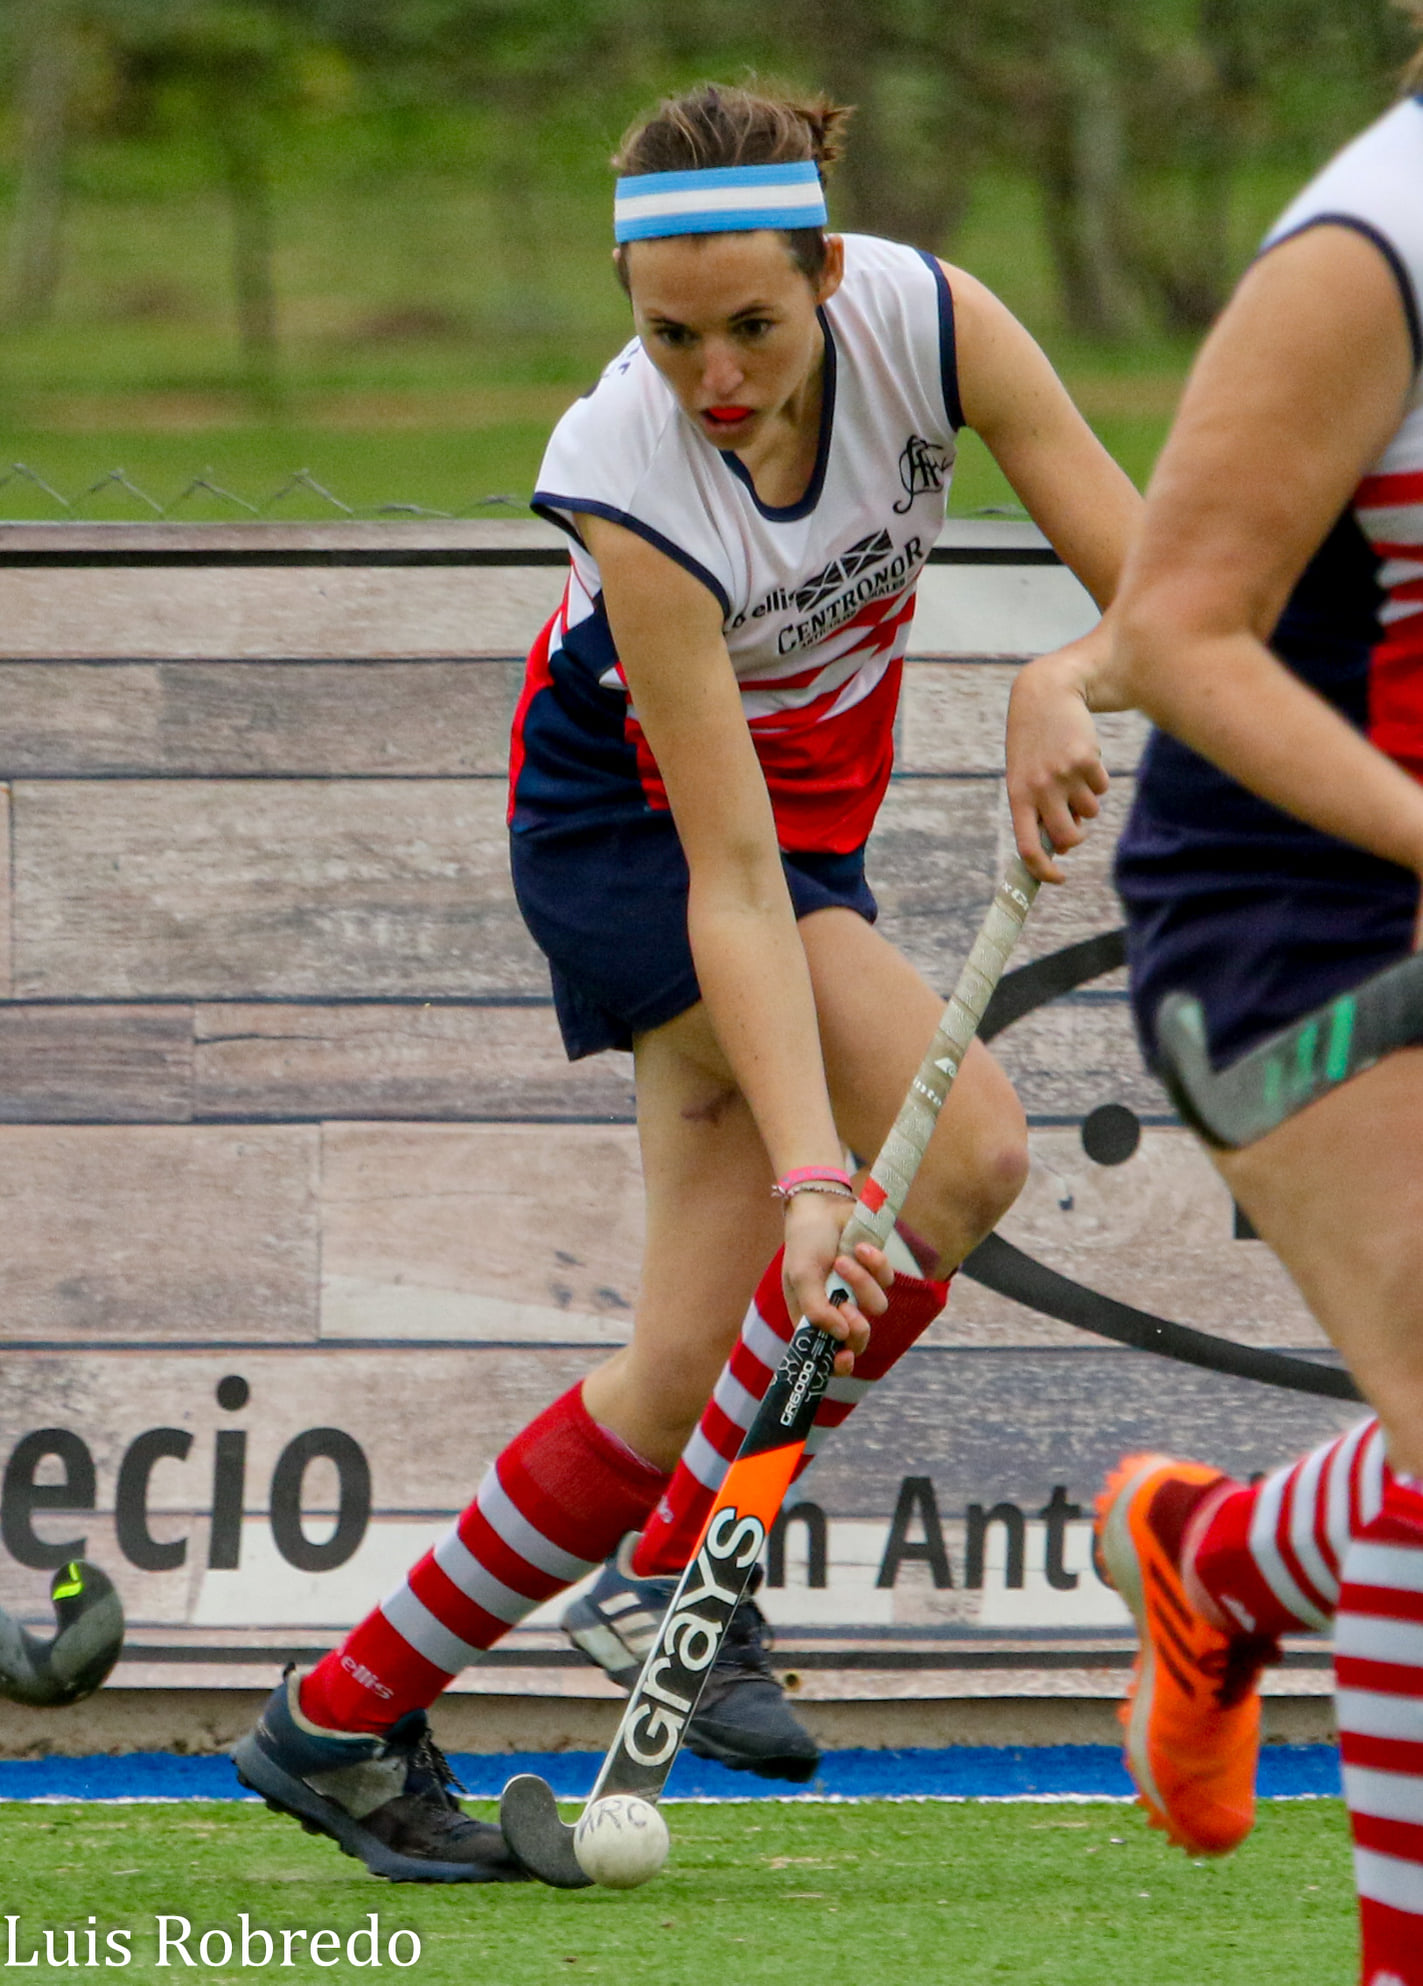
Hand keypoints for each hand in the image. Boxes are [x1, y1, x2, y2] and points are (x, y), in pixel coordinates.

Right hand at [780, 1194, 891, 1375]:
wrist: (822, 1206)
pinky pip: (887, 1279)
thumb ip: (817, 1310)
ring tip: (842, 1261)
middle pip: (859, 1338)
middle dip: (858, 1326)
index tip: (845, 1358)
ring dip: (859, 1282)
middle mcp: (838, 1309)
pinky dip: (873, 1262)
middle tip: (849, 1309)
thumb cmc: (804, 1243)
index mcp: (814, 1317)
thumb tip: (841, 1335)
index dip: (839, 1363)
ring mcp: (859, 1291)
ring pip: (876, 1306)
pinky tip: (859, 1247)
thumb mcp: (801, 1277)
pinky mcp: (876, 1272)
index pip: (828, 1354)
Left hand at [1006, 645, 1110, 882]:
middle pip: (1068, 837)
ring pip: (1091, 812)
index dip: (1043, 870)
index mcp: (1017, 796)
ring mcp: (1064, 776)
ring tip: (1072, 773)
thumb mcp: (1026, 775)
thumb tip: (1064, 846)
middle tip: (1076, 824)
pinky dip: (1097, 780)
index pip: (1028, 847)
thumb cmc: (1035, 743)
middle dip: (1077, 837)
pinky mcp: (1088, 761)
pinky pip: (1102, 789)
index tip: (1058, 878)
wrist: (1048, 693)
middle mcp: (1039, 789)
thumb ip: (1039, 810)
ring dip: (1088, 801)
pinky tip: (1083, 756)